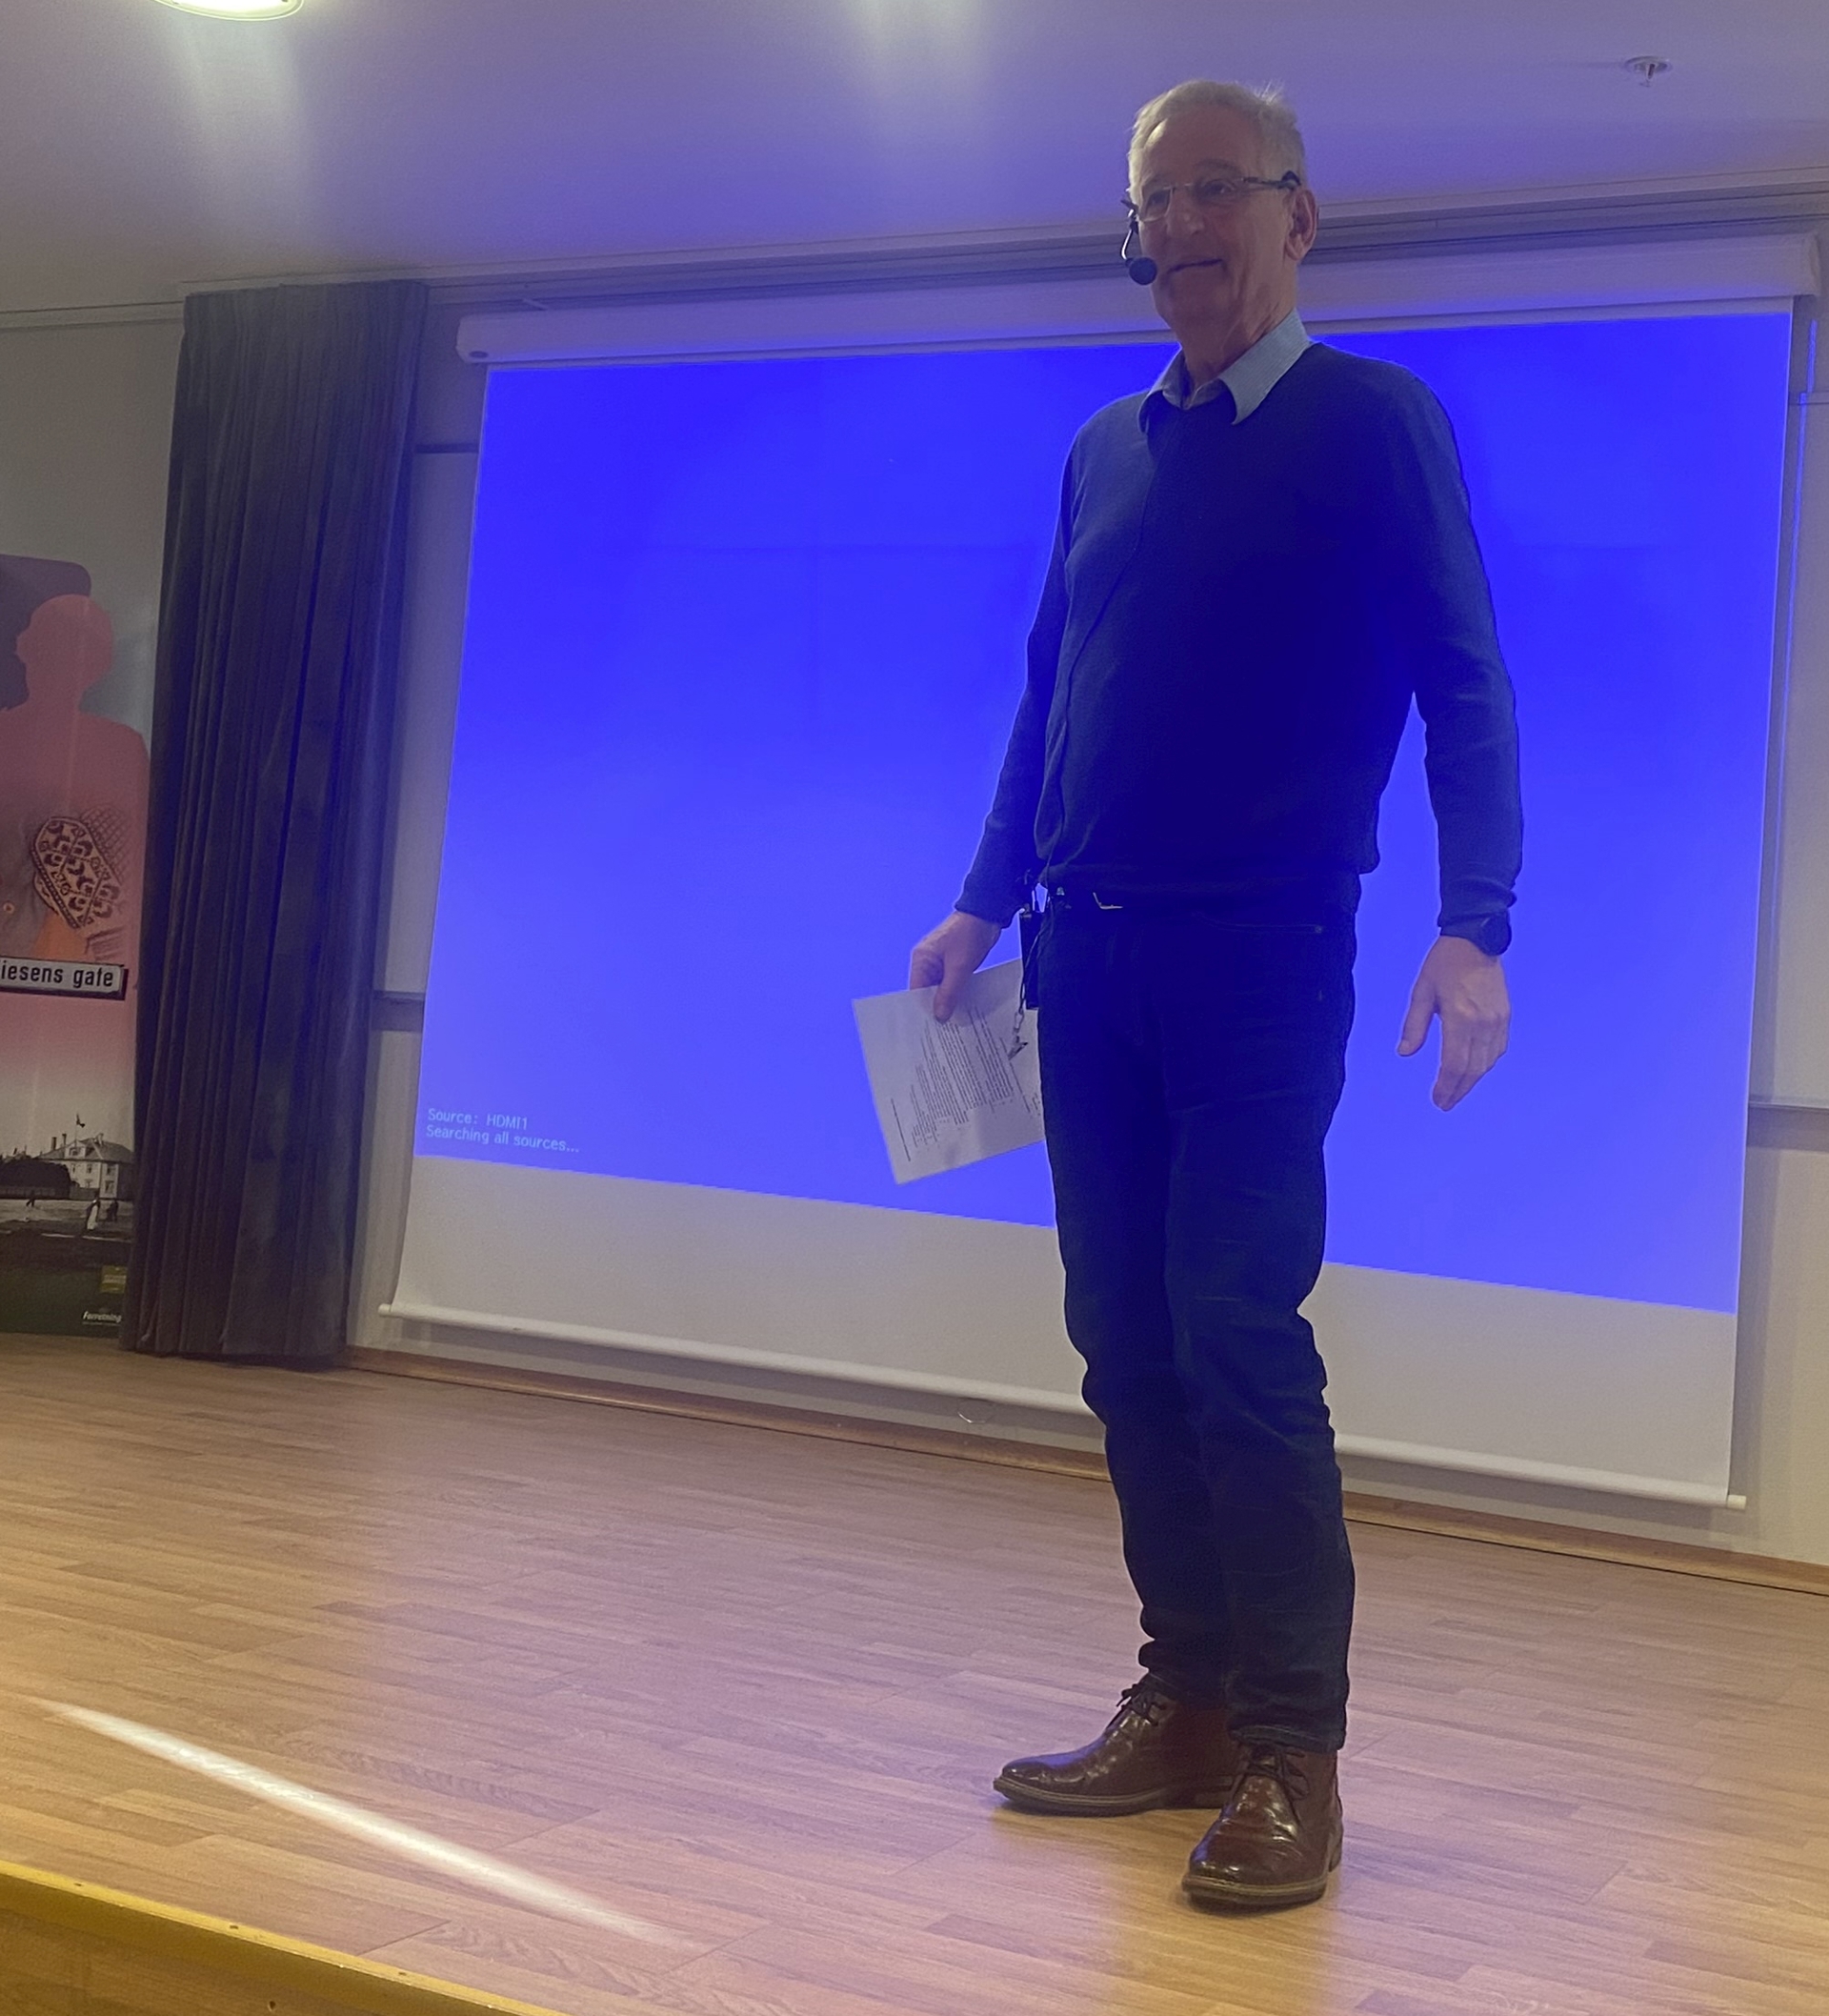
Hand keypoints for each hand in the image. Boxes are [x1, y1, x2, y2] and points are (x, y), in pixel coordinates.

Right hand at [909, 910, 1002, 1021]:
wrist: (987, 914)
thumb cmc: (969, 934)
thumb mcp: (960, 967)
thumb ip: (949, 992)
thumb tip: (939, 1015)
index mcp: (922, 960)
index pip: (916, 992)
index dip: (924, 1010)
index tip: (933, 1028)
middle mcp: (927, 962)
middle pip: (927, 992)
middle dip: (937, 1008)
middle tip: (946, 1028)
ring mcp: (940, 963)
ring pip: (940, 989)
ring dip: (949, 1001)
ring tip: (956, 1021)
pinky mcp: (953, 963)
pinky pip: (951, 983)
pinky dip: (957, 993)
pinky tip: (964, 1005)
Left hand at [1398, 935, 1509, 1111]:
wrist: (1477, 940)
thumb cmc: (1444, 963)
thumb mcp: (1421, 992)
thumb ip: (1414, 1025)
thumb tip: (1404, 1053)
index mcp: (1460, 1018)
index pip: (1454, 1064)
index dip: (1446, 1086)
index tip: (1437, 1100)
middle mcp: (1483, 1024)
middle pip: (1472, 1069)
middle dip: (1458, 1090)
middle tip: (1445, 1103)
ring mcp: (1498, 1021)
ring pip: (1487, 1062)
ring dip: (1472, 1080)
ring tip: (1457, 1091)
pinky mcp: (1505, 1016)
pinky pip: (1498, 1049)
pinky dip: (1486, 1065)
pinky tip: (1475, 1071)